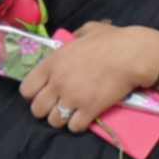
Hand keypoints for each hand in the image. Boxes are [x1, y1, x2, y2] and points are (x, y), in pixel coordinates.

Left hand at [23, 24, 158, 136]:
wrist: (132, 55)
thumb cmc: (111, 40)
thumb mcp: (87, 31)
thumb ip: (74, 37)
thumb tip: (73, 39)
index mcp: (53, 63)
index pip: (26, 89)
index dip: (33, 93)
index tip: (44, 92)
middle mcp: (58, 83)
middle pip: (37, 110)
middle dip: (45, 109)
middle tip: (57, 105)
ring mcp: (73, 98)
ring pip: (54, 121)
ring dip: (61, 119)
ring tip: (71, 113)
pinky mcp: (89, 110)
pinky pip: (74, 127)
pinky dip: (78, 124)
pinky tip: (84, 117)